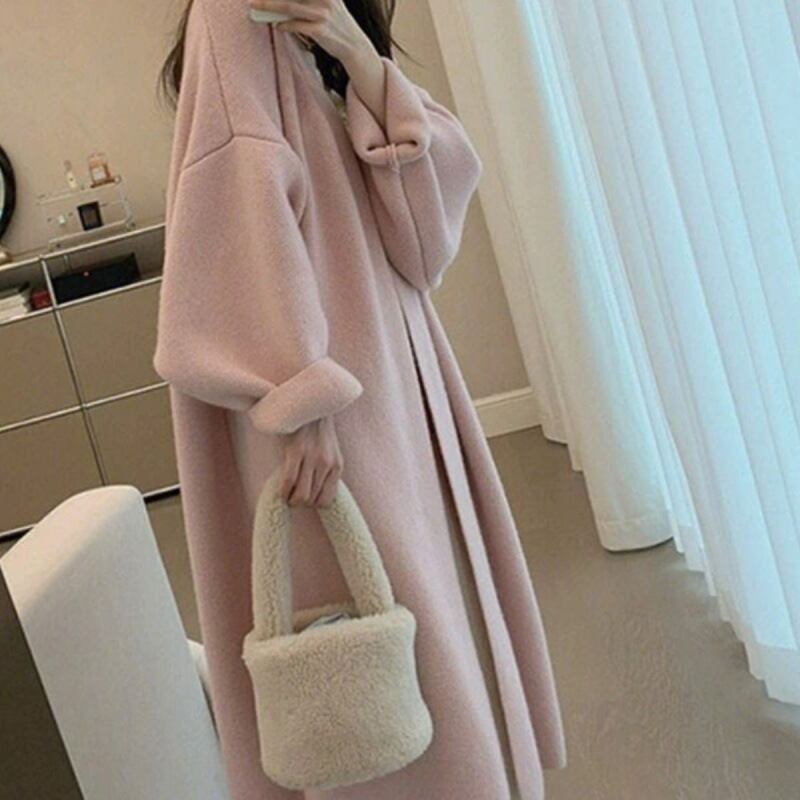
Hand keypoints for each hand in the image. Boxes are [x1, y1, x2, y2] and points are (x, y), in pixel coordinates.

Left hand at [249, 0, 372, 64]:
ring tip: (254, 4)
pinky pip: (295, 25)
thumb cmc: (334, 20)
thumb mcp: (325, 1)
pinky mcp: (321, 30)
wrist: (353, 44)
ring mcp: (323, 13)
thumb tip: (275, 2)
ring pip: (289, 5)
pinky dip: (284, 25)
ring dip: (268, 5)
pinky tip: (277, 26)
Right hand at [279, 415, 342, 507]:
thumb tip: (315, 493)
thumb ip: (326, 470)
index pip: (327, 500)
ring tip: (286, 495)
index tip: (305, 498)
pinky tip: (280, 490)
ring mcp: (311, 458)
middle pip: (312, 500)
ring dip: (290, 500)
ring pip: (301, 495)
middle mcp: (327, 464)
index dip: (313, 504)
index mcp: (337, 465)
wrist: (309, 403)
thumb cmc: (317, 429)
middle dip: (300, 502)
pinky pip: (288, 481)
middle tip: (292, 496)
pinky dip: (282, 491)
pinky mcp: (296, 451)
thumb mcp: (330, 451)